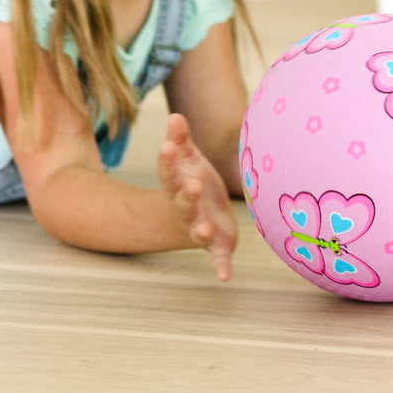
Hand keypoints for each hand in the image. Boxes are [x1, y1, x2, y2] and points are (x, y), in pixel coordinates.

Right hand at [157, 113, 237, 280]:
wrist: (197, 216)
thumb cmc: (192, 182)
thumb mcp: (188, 159)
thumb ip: (181, 140)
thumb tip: (175, 116)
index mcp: (178, 184)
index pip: (169, 171)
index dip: (168, 159)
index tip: (168, 146)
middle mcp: (186, 207)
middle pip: (183, 201)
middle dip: (188, 194)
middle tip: (194, 185)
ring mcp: (199, 226)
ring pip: (197, 229)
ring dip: (200, 230)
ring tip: (204, 230)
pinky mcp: (215, 244)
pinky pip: (217, 256)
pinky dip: (220, 266)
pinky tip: (224, 277)